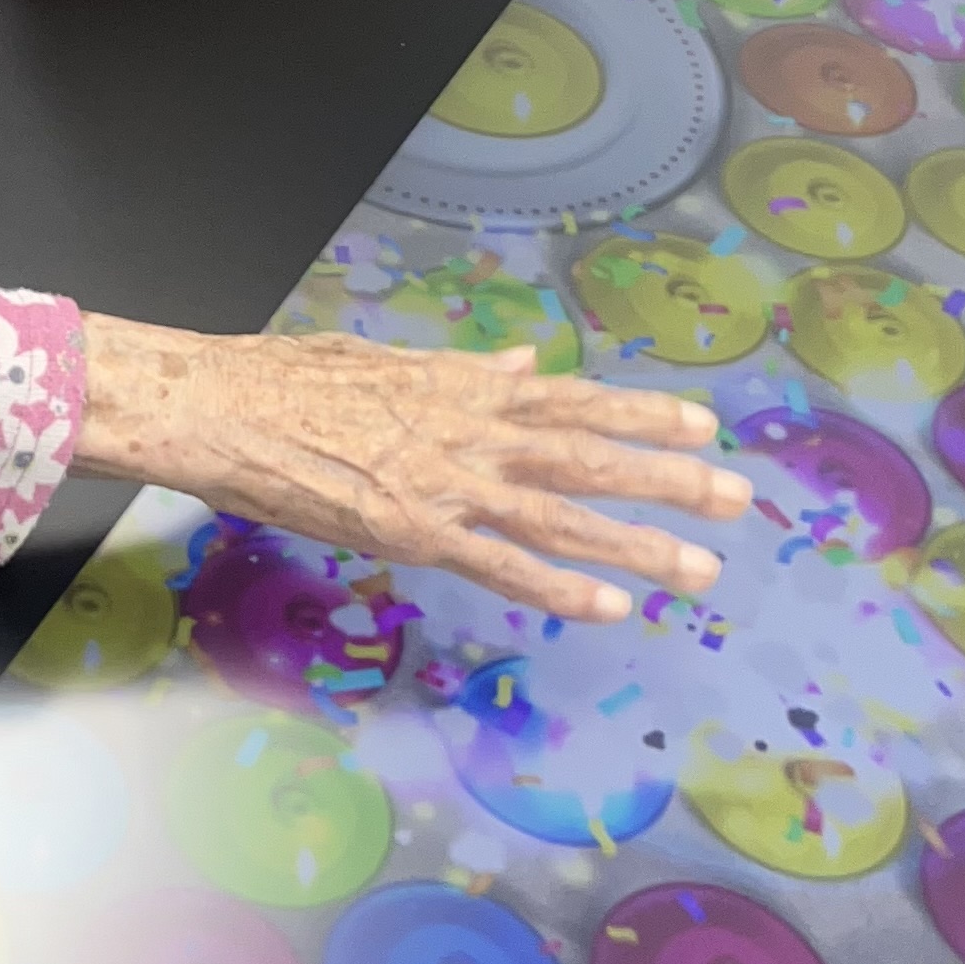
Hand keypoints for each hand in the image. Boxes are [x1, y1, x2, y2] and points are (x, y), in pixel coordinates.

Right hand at [78, 322, 747, 619]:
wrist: (226, 405)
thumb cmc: (291, 378)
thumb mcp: (385, 358)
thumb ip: (460, 369)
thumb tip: (519, 363)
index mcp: (463, 386)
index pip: (571, 398)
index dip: (640, 411)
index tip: (702, 422)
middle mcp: (470, 430)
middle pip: (588, 455)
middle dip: (667, 477)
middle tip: (738, 498)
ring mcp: (447, 481)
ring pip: (562, 513)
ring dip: (637, 541)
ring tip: (702, 567)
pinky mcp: (414, 530)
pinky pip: (501, 563)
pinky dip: (559, 583)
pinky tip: (610, 604)